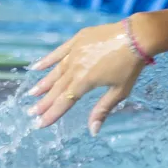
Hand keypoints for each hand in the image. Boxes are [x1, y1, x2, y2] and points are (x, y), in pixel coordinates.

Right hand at [28, 19, 146, 135]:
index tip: (40, 123)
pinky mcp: (77, 40)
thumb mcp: (119, 91)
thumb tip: (93, 131)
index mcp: (85, 81)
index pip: (65, 101)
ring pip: (56, 71)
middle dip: (44, 102)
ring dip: (44, 84)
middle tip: (31, 112)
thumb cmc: (130, 66)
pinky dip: (48, 60)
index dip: (52, 113)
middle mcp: (76, 67)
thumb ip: (103, 110)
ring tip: (32, 94)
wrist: (136, 36)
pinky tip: (36, 67)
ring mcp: (75, 52)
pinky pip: (59, 52)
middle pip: (58, 88)